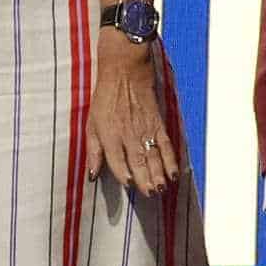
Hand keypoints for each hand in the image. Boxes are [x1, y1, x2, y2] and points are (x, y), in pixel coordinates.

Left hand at [83, 38, 180, 195]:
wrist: (125, 71)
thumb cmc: (105, 98)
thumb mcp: (91, 124)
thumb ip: (92, 151)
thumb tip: (92, 175)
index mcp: (109, 135)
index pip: (117, 159)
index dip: (124, 173)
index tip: (130, 185)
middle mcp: (128, 134)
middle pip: (139, 161)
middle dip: (146, 179)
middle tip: (152, 194)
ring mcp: (145, 129)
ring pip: (154, 156)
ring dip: (159, 174)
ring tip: (162, 188)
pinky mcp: (157, 124)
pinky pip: (166, 145)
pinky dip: (171, 159)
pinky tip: (174, 172)